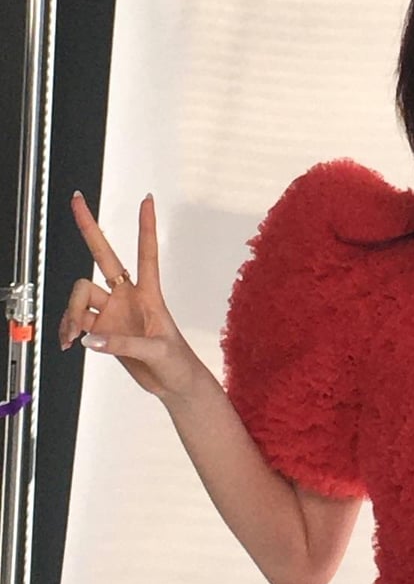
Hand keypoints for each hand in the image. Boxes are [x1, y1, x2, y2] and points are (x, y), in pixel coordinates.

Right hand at [59, 192, 198, 397]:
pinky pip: (75, 321)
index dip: (146, 226)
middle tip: (77, 201)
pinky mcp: (101, 329)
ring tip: (72, 337)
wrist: (173, 384)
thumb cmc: (177, 363)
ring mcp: (112, 311)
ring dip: (71, 313)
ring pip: (81, 295)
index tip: (147, 199)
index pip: (147, 252)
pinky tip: (69, 343)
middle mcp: (127, 296)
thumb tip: (90, 339)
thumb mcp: (158, 352)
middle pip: (104, 256)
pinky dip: (67, 330)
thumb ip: (124, 345)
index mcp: (150, 294)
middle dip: (89, 228)